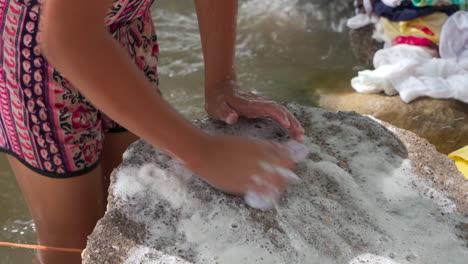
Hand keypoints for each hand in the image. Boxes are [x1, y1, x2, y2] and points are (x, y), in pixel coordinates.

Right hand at [185, 135, 299, 194]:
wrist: (203, 153)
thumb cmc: (223, 145)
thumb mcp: (246, 142)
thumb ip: (264, 147)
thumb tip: (280, 150)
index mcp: (260, 147)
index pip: (285, 156)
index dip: (291, 160)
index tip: (292, 163)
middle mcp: (259, 160)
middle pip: (284, 170)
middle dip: (288, 173)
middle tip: (289, 177)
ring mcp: (252, 174)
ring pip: (276, 182)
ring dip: (280, 184)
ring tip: (279, 186)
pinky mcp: (243, 185)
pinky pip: (262, 192)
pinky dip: (268, 193)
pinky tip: (269, 194)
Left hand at [205, 79, 304, 141]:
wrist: (220, 87)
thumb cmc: (218, 100)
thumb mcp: (217, 107)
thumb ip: (225, 113)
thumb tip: (232, 118)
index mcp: (249, 103)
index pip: (268, 107)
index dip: (278, 115)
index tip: (286, 124)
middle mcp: (259, 103)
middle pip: (280, 110)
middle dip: (291, 121)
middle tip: (300, 135)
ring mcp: (262, 105)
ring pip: (282, 112)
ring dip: (292, 123)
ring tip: (300, 136)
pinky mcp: (263, 109)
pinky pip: (278, 115)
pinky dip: (287, 123)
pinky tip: (293, 133)